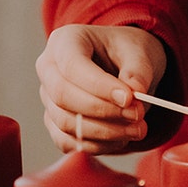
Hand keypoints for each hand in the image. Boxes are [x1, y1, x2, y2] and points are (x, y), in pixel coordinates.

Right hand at [35, 24, 166, 153]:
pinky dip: (97, 146)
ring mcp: (48, 98)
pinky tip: (121, 138)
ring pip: (65, 122)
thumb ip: (138, 71)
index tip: (129, 98)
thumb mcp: (139, 51)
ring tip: (137, 129)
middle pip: (63, 96)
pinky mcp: (55, 123)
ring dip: (104, 132)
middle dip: (103, 111)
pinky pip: (68, 142)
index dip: (99, 86)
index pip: (72, 66)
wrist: (122, 65)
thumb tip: (135, 93)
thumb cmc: (125, 52)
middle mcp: (48, 69)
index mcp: (65, 41)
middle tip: (137, 115)